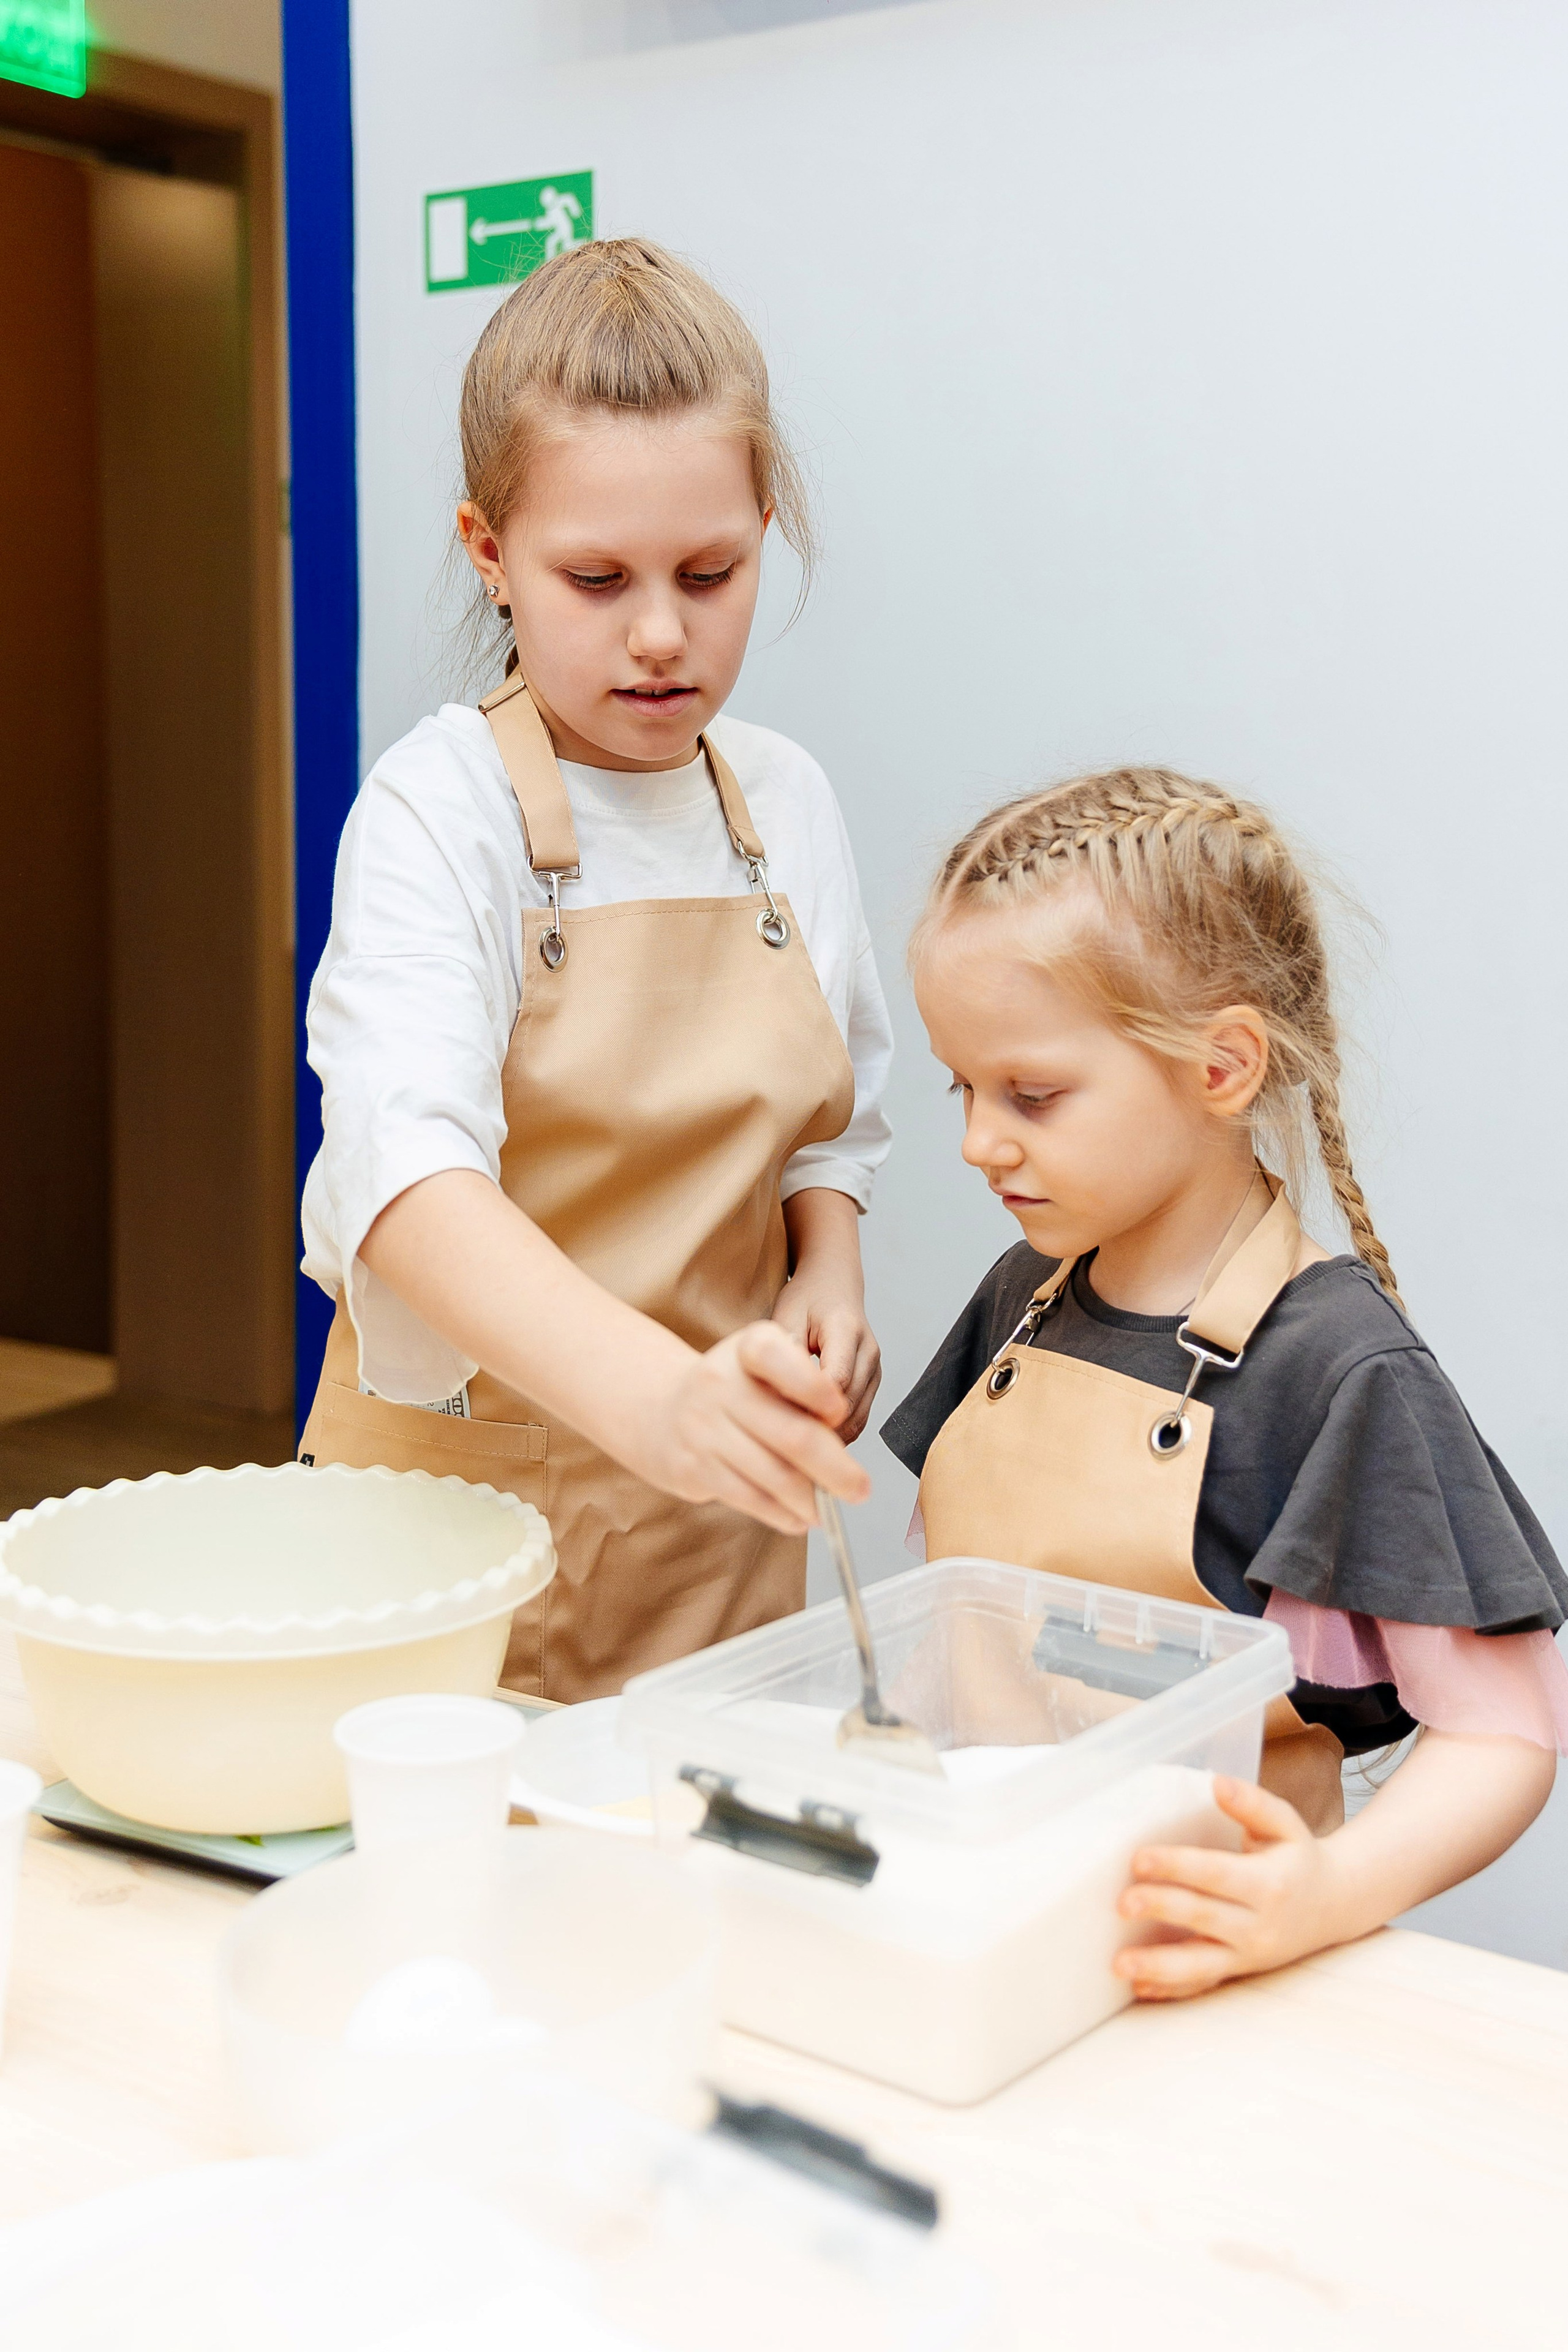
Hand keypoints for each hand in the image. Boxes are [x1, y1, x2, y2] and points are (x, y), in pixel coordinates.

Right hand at [643, 1321, 870, 1536]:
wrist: (662, 1411)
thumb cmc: (734, 1392)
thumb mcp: (765, 1370)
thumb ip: (803, 1394)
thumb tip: (841, 1446)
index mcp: (747, 1349)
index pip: (778, 1358)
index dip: (815, 1387)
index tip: (840, 1413)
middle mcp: (720, 1383)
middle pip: (792, 1434)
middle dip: (836, 1469)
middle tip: (861, 1489)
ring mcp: (702, 1427)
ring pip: (774, 1475)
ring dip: (811, 1500)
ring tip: (829, 1509)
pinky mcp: (693, 1467)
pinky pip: (750, 1498)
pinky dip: (782, 1513)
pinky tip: (798, 1517)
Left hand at [774, 1189, 881, 1440]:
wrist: (834, 1285)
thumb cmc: (806, 1298)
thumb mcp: (787, 1314)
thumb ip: (786, 1349)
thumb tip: (779, 1389)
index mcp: (847, 1329)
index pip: (836, 1379)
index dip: (810, 1407)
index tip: (780, 1424)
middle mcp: (869, 1352)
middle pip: (849, 1405)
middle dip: (816, 1428)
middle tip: (779, 1447)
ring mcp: (875, 1370)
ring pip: (857, 1419)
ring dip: (827, 1436)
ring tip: (792, 1449)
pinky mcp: (872, 1384)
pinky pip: (858, 1419)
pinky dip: (836, 1432)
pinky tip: (808, 1438)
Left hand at [1112, 1775, 1340, 1999]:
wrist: (1334, 1905)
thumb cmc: (1299, 1858)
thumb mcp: (1285, 1824)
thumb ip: (1253, 1803)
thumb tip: (1218, 1783)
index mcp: (1268, 1883)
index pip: (1216, 1873)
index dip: (1177, 1866)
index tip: (1139, 1859)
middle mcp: (1259, 1923)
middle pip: (1203, 1916)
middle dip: (1161, 1909)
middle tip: (1121, 1904)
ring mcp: (1249, 1953)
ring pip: (1201, 1963)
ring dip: (1159, 1966)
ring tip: (1119, 1964)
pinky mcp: (1240, 1971)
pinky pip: (1204, 1984)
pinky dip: (1172, 1989)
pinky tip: (1141, 1988)